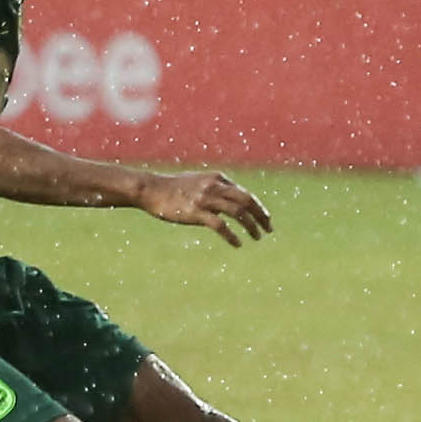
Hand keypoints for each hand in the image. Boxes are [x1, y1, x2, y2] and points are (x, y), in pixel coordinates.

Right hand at [137, 171, 272, 245]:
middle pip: (247, 200)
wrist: (151, 190)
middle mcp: (214, 186)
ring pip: (237, 212)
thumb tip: (230, 198)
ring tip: (257, 237)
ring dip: (251, 226)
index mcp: (217, 178)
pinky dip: (232, 236)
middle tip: (269, 229)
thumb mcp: (198, 181)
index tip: (265, 219)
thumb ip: (215, 187)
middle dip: (261, 215)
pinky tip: (237, 244)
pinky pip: (220, 226)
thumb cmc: (173, 187)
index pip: (245, 193)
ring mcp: (205, 199)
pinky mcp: (196, 212)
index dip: (258, 207)